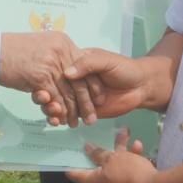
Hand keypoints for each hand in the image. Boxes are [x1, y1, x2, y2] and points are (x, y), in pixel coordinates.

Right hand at [0, 31, 96, 127]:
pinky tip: (59, 120)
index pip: (85, 67)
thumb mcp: (42, 45)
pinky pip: (54, 99)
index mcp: (63, 42)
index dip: (93, 85)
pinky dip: (57, 112)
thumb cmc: (14, 50)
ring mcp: (51, 64)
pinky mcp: (40, 77)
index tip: (98, 99)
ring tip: (74, 123)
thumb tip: (69, 71)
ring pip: (67, 93)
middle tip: (90, 118)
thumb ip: (57, 56)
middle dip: (86, 103)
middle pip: (79, 82)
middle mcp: (61, 51)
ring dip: (72, 112)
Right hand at [33, 47, 151, 123]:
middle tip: (46, 102)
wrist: (142, 87)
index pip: (57, 70)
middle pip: (54, 87)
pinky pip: (70, 114)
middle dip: (47, 96)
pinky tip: (58, 122)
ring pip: (59, 102)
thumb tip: (67, 72)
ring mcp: (79, 95)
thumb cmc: (125, 68)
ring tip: (53, 114)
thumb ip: (88, 63)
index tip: (41, 85)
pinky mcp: (84, 109)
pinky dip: (62, 119)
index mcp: (77, 63)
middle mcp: (75, 79)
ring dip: (52, 109)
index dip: (47, 77)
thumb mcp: (105, 60)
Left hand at [65, 127, 156, 182]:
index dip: (70, 159)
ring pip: (113, 165)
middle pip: (95, 166)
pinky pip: (124, 171)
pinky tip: (138, 145)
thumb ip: (98, 153)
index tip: (68, 147)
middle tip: (97, 135)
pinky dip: (129, 159)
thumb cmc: (127, 173)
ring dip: (119, 149)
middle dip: (101, 148)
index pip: (73, 172)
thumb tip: (87, 148)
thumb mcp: (111, 158)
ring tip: (125, 132)